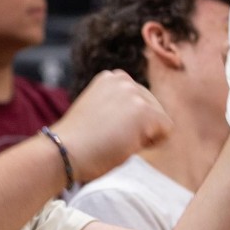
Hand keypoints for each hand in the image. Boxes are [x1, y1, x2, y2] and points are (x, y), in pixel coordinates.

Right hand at [53, 70, 172, 182]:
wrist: (63, 151)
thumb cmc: (76, 141)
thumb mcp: (97, 111)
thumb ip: (117, 107)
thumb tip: (139, 120)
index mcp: (110, 77)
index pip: (139, 100)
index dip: (128, 120)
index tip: (106, 129)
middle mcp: (123, 79)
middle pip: (152, 108)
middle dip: (139, 126)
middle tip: (110, 137)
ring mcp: (134, 94)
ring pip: (159, 120)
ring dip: (143, 135)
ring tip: (116, 140)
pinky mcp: (145, 111)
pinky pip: (166, 131)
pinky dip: (152, 143)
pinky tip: (127, 144)